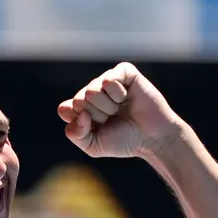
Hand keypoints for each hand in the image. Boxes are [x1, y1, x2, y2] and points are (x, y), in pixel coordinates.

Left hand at [57, 62, 182, 158]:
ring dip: (108, 106)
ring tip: (121, 109)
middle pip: (79, 100)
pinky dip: (118, 94)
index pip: (65, 109)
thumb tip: (75, 110)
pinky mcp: (124, 72)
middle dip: (97, 116)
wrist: (152, 138)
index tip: (97, 129)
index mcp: (81, 107)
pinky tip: (127, 97)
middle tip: (113, 119)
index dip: (80, 123)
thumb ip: (75, 133)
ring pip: (92, 90)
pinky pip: (109, 80)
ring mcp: (107, 81)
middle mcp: (92, 91)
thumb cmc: (123, 140)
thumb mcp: (92, 145)